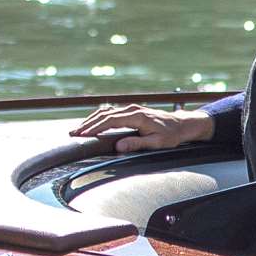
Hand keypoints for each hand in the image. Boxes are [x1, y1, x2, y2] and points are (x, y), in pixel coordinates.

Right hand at [82, 103, 207, 150]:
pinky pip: (111, 112)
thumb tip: (118, 147)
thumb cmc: (171, 135)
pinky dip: (99, 118)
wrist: (181, 124)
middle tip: (74, 133)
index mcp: (137, 116)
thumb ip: (137, 144)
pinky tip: (91, 125)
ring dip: (91, 120)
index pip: (111, 120)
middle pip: (105, 114)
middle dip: (88, 124)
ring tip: (78, 129)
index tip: (83, 134)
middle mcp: (132, 109)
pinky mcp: (131, 111)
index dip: (95, 127)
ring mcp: (131, 108)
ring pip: (106, 111)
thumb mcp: (157, 142)